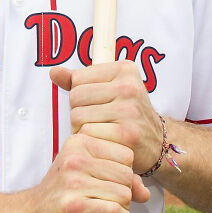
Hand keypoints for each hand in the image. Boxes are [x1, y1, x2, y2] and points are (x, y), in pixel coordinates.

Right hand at [24, 130, 140, 212]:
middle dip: (125, 193)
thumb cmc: (61, 194)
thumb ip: (117, 175)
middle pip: (127, 175)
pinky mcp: (76, 208)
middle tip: (107, 202)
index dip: (125, 172)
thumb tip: (145, 193)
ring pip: (124, 195)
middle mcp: (76, 159)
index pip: (126, 154)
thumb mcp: (85, 173)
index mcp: (79, 142)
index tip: (110, 183)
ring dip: (123, 210)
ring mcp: (74, 183)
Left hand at [50, 61, 163, 178]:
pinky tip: (103, 141)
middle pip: (75, 97)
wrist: (158, 143)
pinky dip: (90, 140)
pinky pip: (87, 133)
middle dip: (79, 112)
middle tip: (98, 120)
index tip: (98, 103)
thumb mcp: (108, 89)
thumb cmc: (126, 113)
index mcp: (124, 69)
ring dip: (82, 128)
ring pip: (77, 116)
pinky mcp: (126, 133)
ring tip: (100, 130)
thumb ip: (79, 80)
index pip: (77, 79)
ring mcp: (129, 109)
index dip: (80, 95)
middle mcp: (129, 86)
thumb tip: (54, 71)